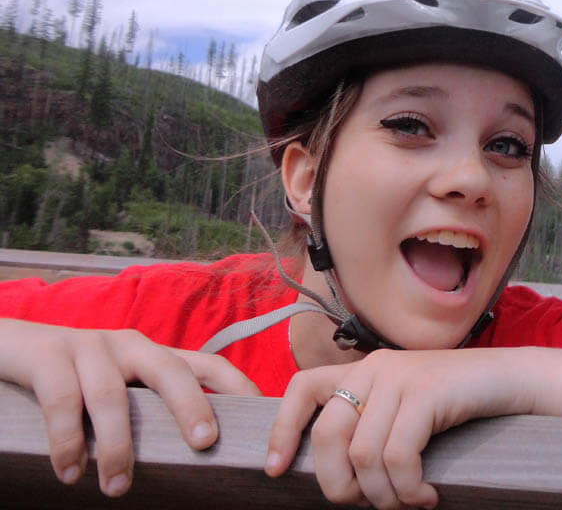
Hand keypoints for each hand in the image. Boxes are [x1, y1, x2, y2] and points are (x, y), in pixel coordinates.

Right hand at [0, 319, 260, 496]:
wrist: (9, 346)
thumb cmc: (71, 377)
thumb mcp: (117, 385)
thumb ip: (148, 407)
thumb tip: (188, 452)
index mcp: (152, 354)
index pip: (206, 364)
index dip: (236, 385)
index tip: (263, 413)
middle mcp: (128, 345)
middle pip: (171, 371)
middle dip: (191, 406)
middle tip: (204, 445)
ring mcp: (89, 347)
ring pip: (112, 397)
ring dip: (116, 446)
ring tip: (117, 488)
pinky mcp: (49, 357)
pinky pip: (63, 401)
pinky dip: (67, 441)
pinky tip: (69, 473)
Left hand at [266, 348, 534, 508]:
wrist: (507, 380)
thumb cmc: (455, 405)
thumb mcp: (403, 408)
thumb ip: (370, 425)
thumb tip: (340, 478)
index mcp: (362, 371)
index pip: (302, 388)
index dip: (282, 429)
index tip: (276, 468)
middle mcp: (375, 368)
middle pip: (328, 434)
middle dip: (338, 484)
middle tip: (366, 505)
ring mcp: (401, 377)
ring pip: (364, 454)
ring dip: (384, 495)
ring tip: (408, 504)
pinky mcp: (427, 392)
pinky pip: (399, 455)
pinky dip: (408, 489)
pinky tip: (426, 497)